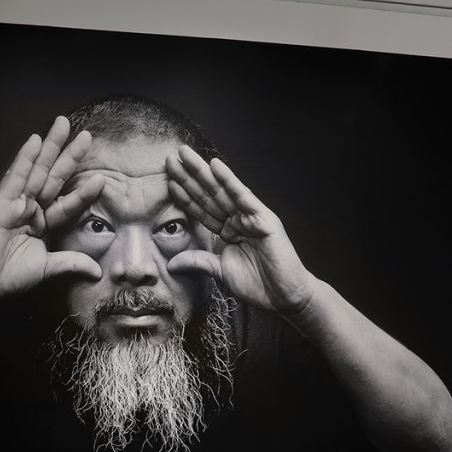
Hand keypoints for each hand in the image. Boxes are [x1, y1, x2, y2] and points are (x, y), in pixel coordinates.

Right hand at [0, 117, 105, 304]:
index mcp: (42, 224)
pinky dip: (24, 159)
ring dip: (50, 147)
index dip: (84, 192)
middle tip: (87, 135)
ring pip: (37, 171)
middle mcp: (30, 210)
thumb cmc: (5, 278)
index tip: (102, 179)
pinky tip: (34, 140)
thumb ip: (70, 264)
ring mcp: (15, 204)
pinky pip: (15, 178)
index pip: (68, 204)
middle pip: (55, 178)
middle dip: (70, 156)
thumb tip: (97, 271)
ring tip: (62, 124)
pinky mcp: (0, 203)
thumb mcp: (46, 269)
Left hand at [165, 145, 315, 318]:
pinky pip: (243, 196)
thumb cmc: (258, 284)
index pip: (202, 209)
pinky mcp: (263, 218)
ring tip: (185, 155)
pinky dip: (230, 181)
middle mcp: (238, 219)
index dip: (185, 195)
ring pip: (222, 191)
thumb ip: (197, 261)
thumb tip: (171, 264)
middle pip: (209, 195)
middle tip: (171, 158)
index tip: (168, 180)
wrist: (283, 297)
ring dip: (203, 172)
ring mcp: (251, 217)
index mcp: (228, 230)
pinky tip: (215, 166)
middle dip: (189, 177)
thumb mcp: (220, 271)